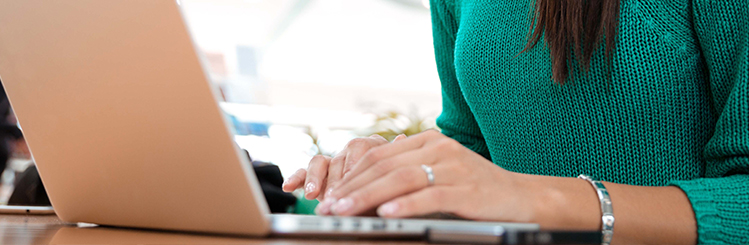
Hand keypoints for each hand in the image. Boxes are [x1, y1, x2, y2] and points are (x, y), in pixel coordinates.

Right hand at [281, 134, 407, 209]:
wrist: (384, 203)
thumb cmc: (393, 191)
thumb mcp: (399, 178)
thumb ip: (397, 160)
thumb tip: (402, 137)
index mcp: (373, 149)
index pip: (362, 149)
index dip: (354, 166)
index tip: (351, 183)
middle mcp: (351, 152)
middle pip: (339, 157)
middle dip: (334, 179)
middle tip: (333, 197)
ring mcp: (334, 163)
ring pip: (320, 162)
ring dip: (314, 178)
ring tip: (311, 194)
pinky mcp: (319, 175)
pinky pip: (304, 171)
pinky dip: (297, 178)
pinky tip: (289, 187)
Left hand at [324, 130, 536, 222]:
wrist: (522, 197)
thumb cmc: (475, 190)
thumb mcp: (439, 175)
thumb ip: (407, 175)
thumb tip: (365, 193)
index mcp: (428, 141)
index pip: (379, 155)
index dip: (350, 175)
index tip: (329, 195)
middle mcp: (439, 147)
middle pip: (385, 166)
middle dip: (352, 188)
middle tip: (329, 206)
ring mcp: (454, 166)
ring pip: (401, 178)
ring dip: (368, 196)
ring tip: (347, 211)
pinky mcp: (467, 188)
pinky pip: (430, 195)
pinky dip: (406, 205)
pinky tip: (387, 213)